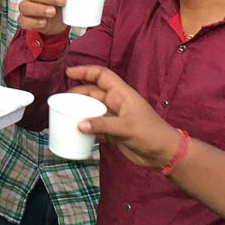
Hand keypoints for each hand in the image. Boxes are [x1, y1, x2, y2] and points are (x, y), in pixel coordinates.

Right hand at [16, 0, 72, 35]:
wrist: (58, 23)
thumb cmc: (66, 6)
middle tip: (63, 2)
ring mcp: (28, 7)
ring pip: (25, 5)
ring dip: (39, 8)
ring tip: (53, 12)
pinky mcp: (25, 20)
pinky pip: (22, 20)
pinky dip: (32, 22)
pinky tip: (43, 23)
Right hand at [65, 64, 182, 170]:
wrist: (163, 153)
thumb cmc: (151, 133)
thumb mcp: (126, 127)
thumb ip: (102, 125)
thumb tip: (79, 124)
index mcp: (122, 94)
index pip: (101, 76)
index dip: (85, 71)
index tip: (69, 73)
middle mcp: (116, 103)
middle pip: (92, 94)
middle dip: (77, 96)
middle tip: (62, 103)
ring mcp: (114, 118)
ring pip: (92, 111)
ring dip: (79, 114)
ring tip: (64, 118)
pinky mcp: (113, 133)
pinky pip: (95, 128)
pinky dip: (85, 130)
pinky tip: (76, 134)